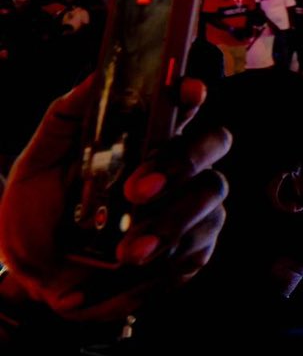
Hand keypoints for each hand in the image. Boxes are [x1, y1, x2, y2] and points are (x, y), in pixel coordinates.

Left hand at [0, 77, 228, 323]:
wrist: (34, 278)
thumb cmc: (38, 215)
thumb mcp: (36, 165)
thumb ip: (65, 119)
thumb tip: (94, 77)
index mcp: (146, 139)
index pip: (184, 104)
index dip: (192, 93)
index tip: (186, 92)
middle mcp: (179, 170)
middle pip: (214, 148)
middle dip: (181, 166)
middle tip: (136, 192)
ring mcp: (191, 212)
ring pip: (208, 210)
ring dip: (167, 230)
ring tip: (123, 255)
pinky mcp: (190, 255)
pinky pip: (190, 259)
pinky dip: (154, 272)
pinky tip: (117, 276)